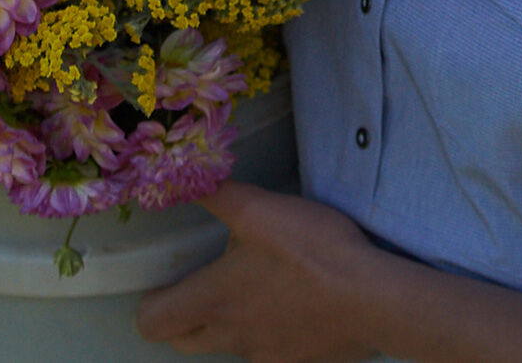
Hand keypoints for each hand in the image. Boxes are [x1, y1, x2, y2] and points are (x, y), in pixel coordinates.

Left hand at [135, 181, 379, 362]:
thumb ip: (217, 193)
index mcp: (212, 300)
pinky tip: (291, 302)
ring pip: (225, 345)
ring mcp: (261, 355)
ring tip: (257, 285)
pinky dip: (267, 330)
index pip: (151, 323)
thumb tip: (183, 177)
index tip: (167, 280)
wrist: (370, 298)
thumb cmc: (309, 250)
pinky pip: (263, 351)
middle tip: (205, 282)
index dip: (152, 302)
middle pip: (182, 341)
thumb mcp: (258, 208)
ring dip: (228, 321)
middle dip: (183, 316)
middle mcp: (228, 337)